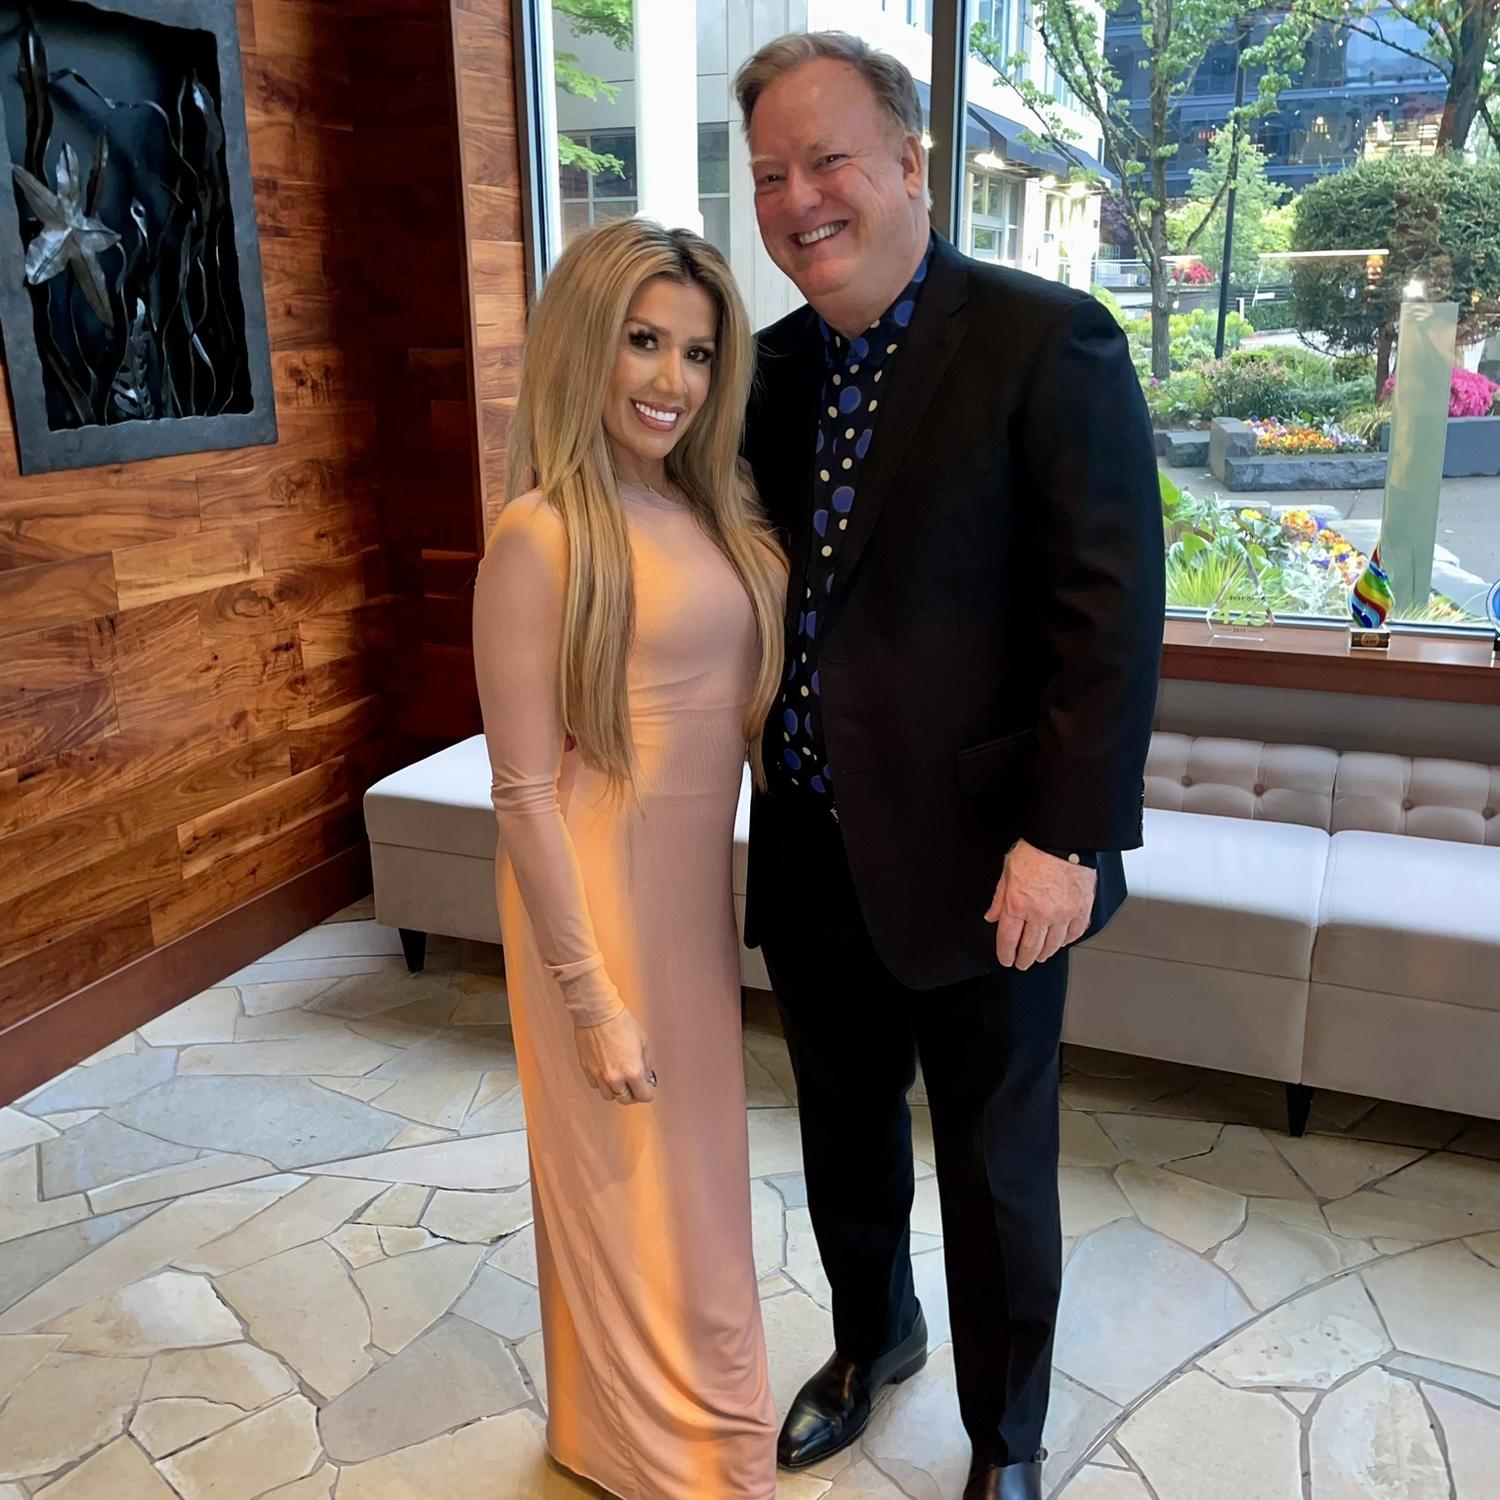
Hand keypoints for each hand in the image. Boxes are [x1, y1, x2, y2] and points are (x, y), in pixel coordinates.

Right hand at [574, 1008, 656, 1105]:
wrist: (598, 1014)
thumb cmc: (621, 1023)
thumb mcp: (643, 1042)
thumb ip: (646, 1063)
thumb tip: (646, 1076)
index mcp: (632, 1072)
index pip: (643, 1095)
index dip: (647, 1095)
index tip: (648, 1092)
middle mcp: (615, 1078)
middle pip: (625, 1099)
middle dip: (633, 1096)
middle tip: (635, 1088)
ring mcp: (599, 1076)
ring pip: (609, 1096)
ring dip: (616, 1091)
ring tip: (620, 1082)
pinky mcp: (587, 1070)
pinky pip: (596, 1086)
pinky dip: (602, 1084)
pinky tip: (606, 1075)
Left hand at [984, 839, 1096, 970]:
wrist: (1064, 839)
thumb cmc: (1036, 850)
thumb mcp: (1007, 871)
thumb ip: (999, 898)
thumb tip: (992, 916)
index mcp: (1017, 904)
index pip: (1008, 939)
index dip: (1005, 954)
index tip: (1006, 959)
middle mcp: (1039, 913)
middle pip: (1030, 947)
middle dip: (1024, 959)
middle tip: (1022, 964)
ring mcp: (1062, 914)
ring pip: (1053, 944)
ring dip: (1044, 953)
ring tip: (1040, 956)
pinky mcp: (1081, 909)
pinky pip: (1074, 933)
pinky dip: (1067, 940)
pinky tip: (1062, 942)